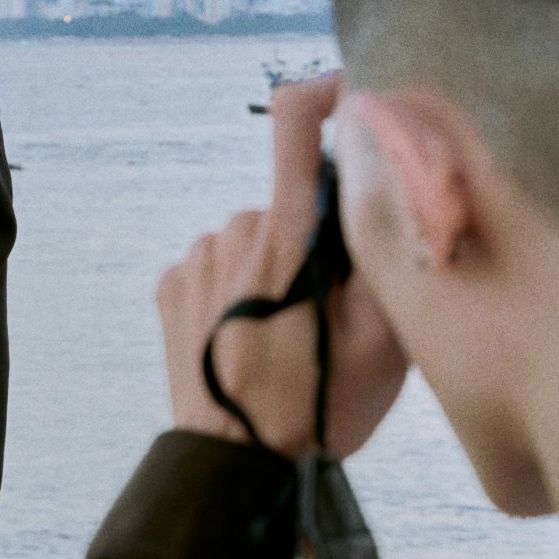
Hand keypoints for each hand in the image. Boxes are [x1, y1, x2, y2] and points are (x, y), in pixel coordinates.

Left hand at [157, 70, 406, 459]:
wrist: (235, 465)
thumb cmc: (319, 405)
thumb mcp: (385, 339)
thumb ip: (388, 251)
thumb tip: (386, 189)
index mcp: (289, 232)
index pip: (295, 120)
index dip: (325, 93)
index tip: (349, 98)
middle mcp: (235, 229)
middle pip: (287, 202)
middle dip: (313, 236)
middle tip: (330, 306)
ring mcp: (195, 258)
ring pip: (251, 238)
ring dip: (273, 270)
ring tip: (287, 337)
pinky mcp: (170, 286)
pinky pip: (216, 268)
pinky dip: (237, 291)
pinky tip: (249, 340)